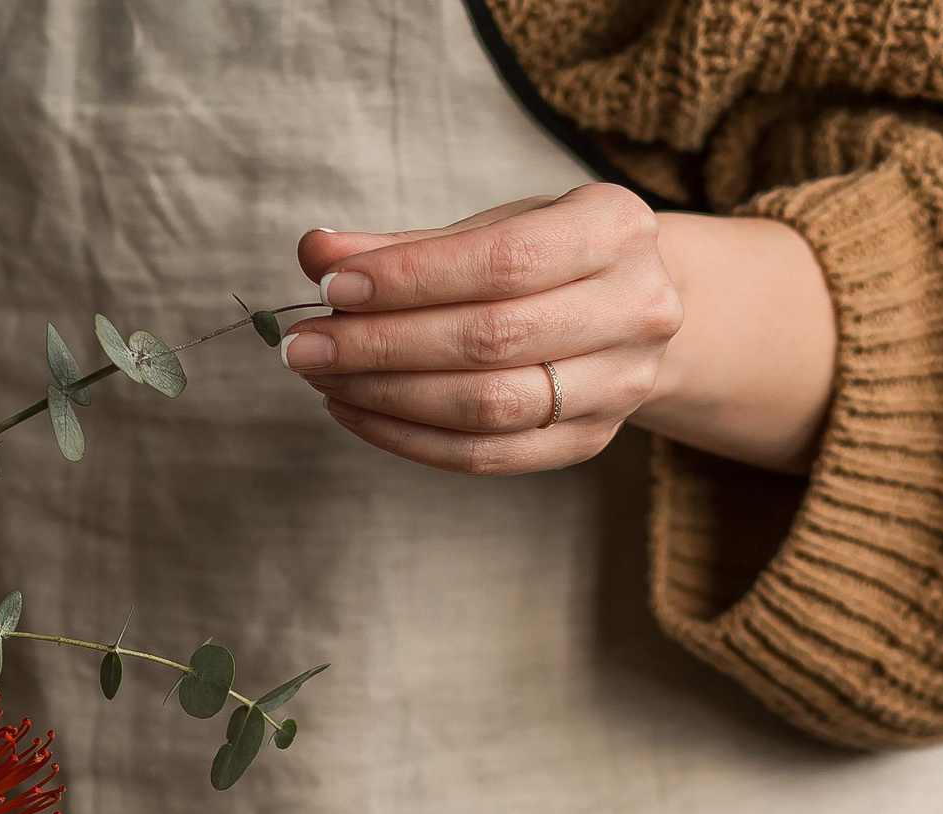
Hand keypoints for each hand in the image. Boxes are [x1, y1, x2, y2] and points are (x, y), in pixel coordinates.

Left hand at [283, 184, 682, 474]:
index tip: (330, 286)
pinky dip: (406, 438)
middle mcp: (635, 309)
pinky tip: (355, 411)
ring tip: (324, 377)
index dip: (408, 278)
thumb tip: (315, 253)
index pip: (502, 262)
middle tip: (306, 345)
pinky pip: (484, 456)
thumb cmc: (545, 258)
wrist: (626, 308)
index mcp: (616, 231)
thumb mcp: (490, 227)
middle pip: (491, 339)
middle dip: (382, 343)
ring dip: (386, 396)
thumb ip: (404, 244)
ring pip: (487, 407)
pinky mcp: (587, 441)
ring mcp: (620, 385)